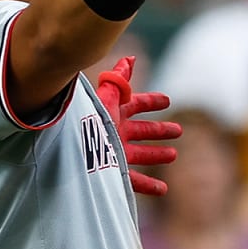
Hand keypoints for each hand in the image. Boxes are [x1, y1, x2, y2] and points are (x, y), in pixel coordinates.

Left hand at [95, 57, 182, 195]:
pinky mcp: (113, 174)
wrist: (70, 152)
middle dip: (159, 130)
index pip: (135, 104)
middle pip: (141, 130)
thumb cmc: (87, 123)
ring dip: (157, 155)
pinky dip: (149, 185)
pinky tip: (163, 190)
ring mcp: (114, 154)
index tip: (167, 102)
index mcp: (113, 113)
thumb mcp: (106, 99)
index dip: (152, 102)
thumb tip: (131, 58)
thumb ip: (119, 80)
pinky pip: (134, 180)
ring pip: (141, 154)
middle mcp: (115, 133)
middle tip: (178, 131)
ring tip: (173, 156)